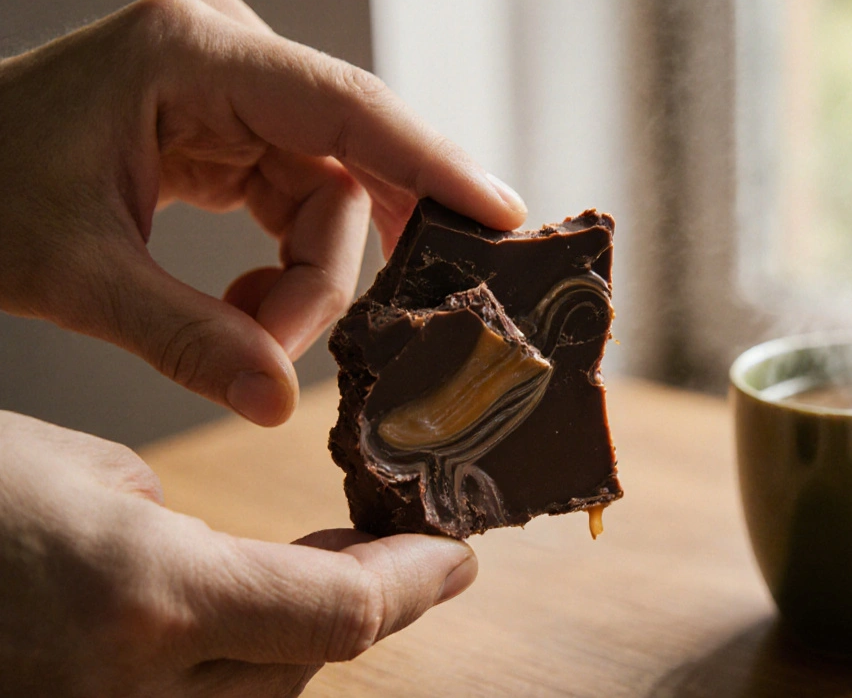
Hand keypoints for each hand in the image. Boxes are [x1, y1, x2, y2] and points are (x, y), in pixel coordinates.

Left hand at [0, 0, 526, 425]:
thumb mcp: (75, 272)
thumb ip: (185, 338)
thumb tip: (275, 403)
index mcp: (192, 54)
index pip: (345, 107)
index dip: (431, 163)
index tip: (501, 216)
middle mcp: (229, 57)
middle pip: (346, 162)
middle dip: (338, 262)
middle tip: (322, 341)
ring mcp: (234, 90)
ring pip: (330, 194)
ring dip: (307, 279)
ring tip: (250, 336)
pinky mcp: (232, 127)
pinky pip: (300, 201)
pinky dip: (288, 267)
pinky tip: (245, 309)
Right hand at [0, 410, 477, 696]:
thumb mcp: (90, 475)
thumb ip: (195, 538)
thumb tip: (261, 572)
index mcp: (147, 599)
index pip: (344, 615)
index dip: (420, 582)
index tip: (462, 552)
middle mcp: (128, 692)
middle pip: (310, 660)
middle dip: (367, 599)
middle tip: (400, 544)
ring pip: (257, 693)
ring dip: (301, 636)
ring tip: (324, 569)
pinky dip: (236, 663)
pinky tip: (242, 613)